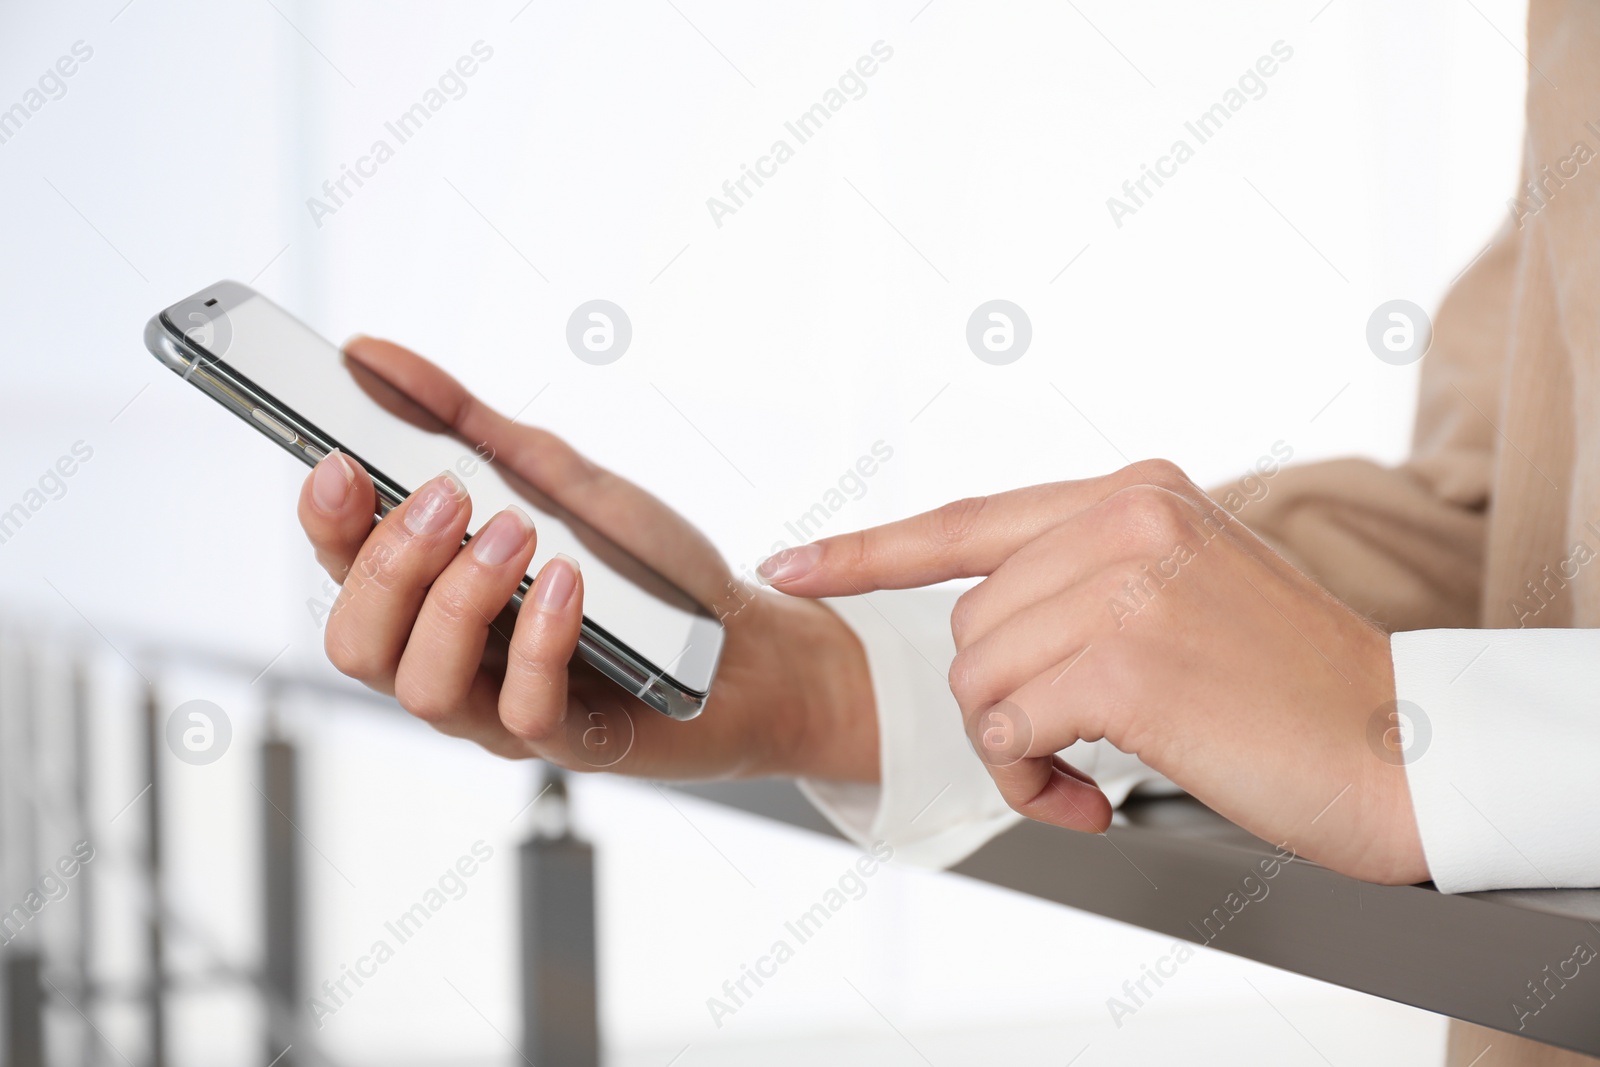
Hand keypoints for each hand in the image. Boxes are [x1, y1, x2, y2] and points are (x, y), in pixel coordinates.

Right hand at [298, 336, 876, 781]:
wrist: (752, 639)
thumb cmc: (647, 571)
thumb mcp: (556, 478)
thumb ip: (465, 425)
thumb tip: (370, 354)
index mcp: (434, 601)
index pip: (341, 572)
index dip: (326, 525)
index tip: (340, 463)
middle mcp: (454, 663)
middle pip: (358, 643)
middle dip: (390, 564)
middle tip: (449, 495)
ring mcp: (504, 712)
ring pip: (422, 689)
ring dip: (458, 601)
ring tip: (517, 535)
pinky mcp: (573, 745)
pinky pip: (524, 712)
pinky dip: (539, 641)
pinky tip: (569, 582)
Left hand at [758, 460, 1427, 883]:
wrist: (1403, 748)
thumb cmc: (1291, 689)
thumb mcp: (1189, 588)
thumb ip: (1089, 576)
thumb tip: (982, 625)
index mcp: (1135, 492)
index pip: (968, 520)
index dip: (870, 551)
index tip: (795, 565)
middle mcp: (1127, 517)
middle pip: (966, 623)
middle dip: (997, 704)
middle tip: (1068, 751)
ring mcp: (1125, 581)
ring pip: (975, 679)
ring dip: (1013, 750)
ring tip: (1086, 775)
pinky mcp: (1124, 659)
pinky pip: (1006, 729)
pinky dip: (1030, 781)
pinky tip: (1094, 798)